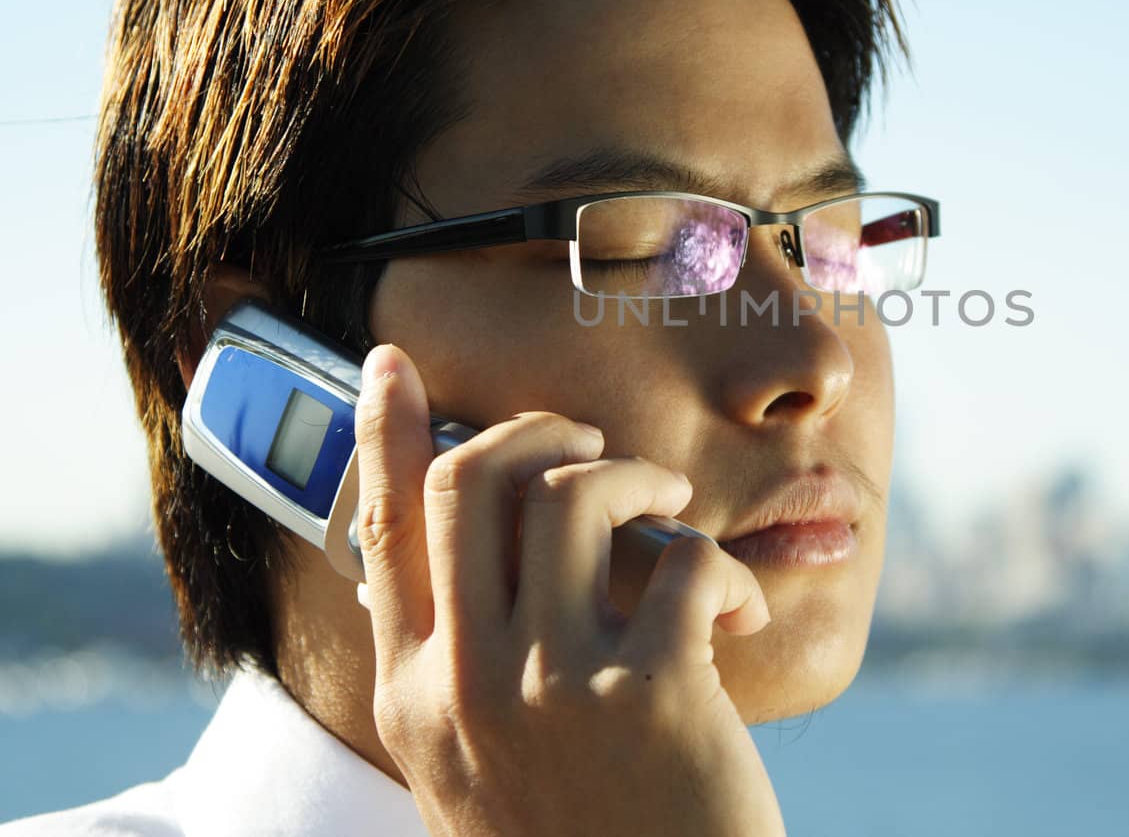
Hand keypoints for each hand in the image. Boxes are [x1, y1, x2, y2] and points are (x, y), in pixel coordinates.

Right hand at [353, 343, 784, 836]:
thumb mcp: (481, 772)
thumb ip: (459, 676)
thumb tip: (460, 565)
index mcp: (416, 701)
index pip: (380, 534)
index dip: (385, 434)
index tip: (391, 363)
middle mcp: (467, 685)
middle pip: (476, 480)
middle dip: (541, 430)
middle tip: (594, 442)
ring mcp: (554, 687)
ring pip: (575, 491)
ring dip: (637, 475)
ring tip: (672, 507)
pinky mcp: (652, 693)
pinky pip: (686, 563)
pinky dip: (727, 571)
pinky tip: (742, 620)